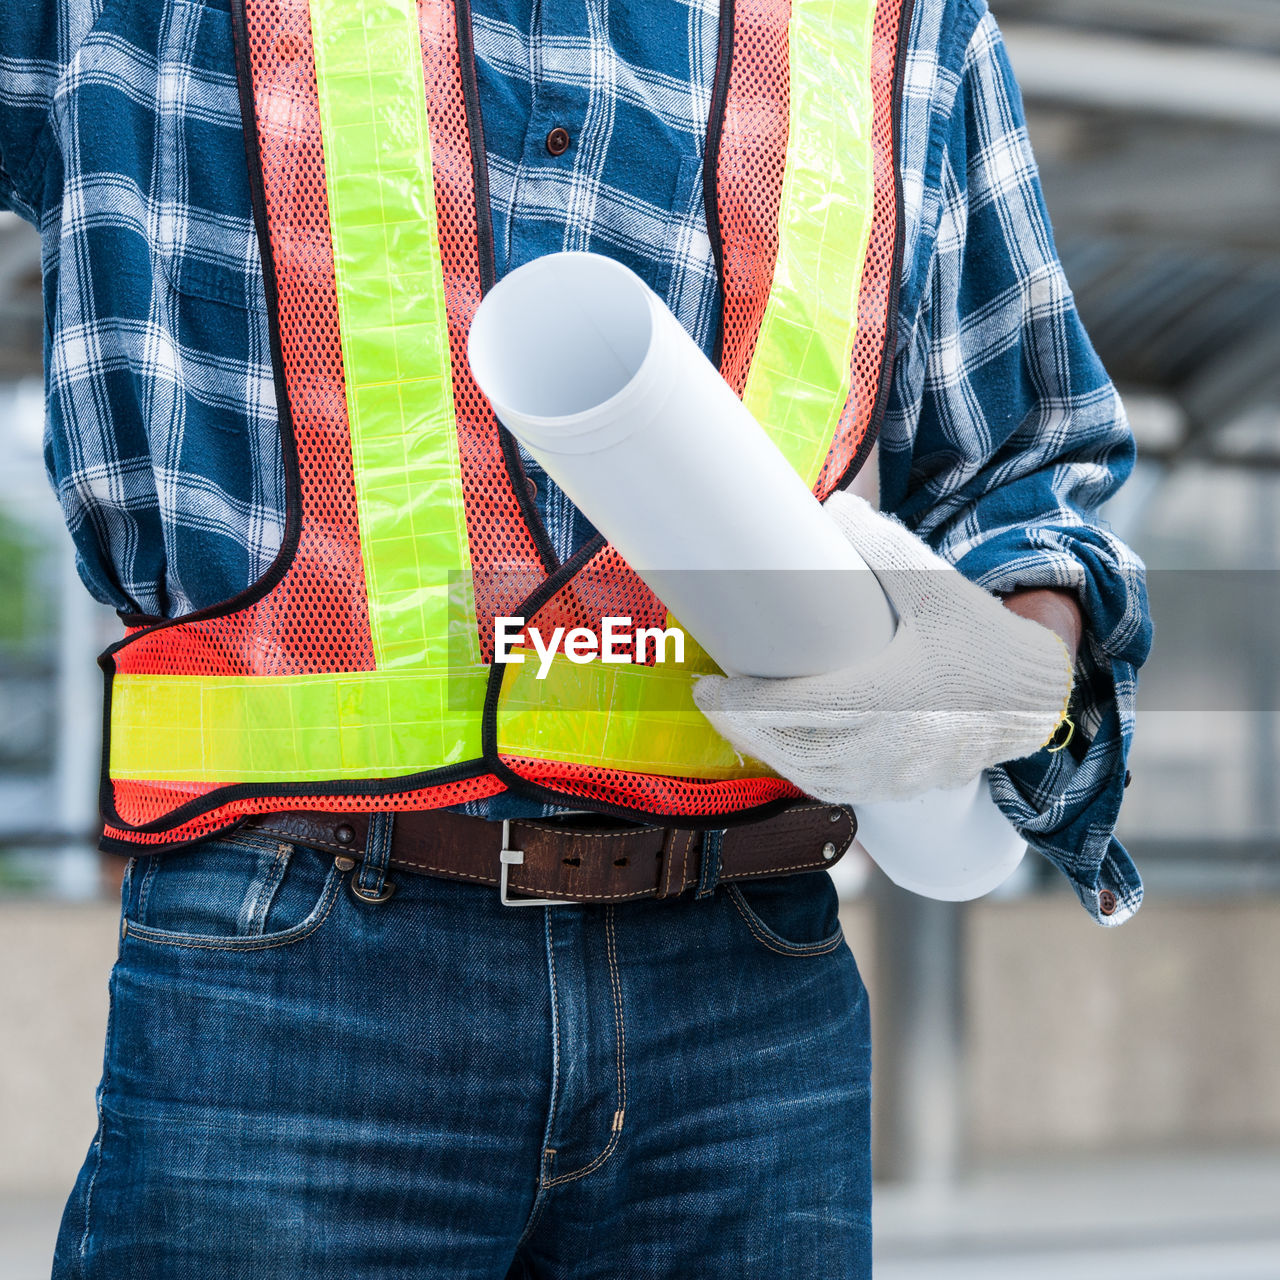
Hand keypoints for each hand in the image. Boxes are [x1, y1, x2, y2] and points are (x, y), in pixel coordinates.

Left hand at [692, 490, 1074, 802]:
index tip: (705, 686)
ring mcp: (894, 774)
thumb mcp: (934, 585)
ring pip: (811, 774)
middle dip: (742, 727)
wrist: (1035, 696)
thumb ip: (881, 547)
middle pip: (790, 748)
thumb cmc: (979, 639)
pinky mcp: (903, 788)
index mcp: (886, 697)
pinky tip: (788, 749)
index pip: (792, 710)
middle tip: (713, 701)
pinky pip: (838, 789)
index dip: (738, 705)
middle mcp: (885, 745)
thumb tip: (832, 508)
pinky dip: (804, 771)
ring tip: (742, 720)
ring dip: (770, 751)